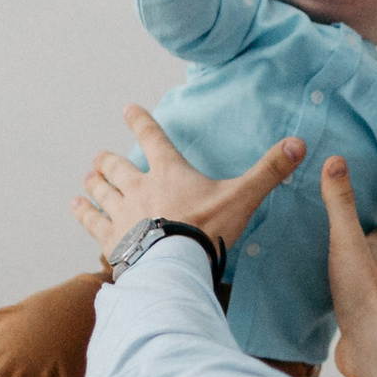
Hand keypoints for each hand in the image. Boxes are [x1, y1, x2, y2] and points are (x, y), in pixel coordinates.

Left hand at [73, 105, 305, 255]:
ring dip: (94, 183)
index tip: (128, 109)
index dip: (140, 122)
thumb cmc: (206, 230)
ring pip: (101, 192)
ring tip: (86, 177)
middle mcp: (139, 188)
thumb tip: (299, 144)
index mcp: (169, 173)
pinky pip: (92, 222)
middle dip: (109, 161)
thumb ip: (269, 171)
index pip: (152, 139)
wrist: (173, 266)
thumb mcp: (242, 197)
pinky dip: (84, 213)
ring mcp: (122, 214)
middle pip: (117, 168)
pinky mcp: (111, 240)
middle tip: (99, 158)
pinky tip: (77, 207)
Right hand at [322, 155, 376, 376]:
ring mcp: (363, 305)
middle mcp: (374, 279)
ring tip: (314, 266)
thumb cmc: (363, 292)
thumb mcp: (347, 240)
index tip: (356, 211)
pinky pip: (339, 313)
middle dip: (353, 249)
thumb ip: (340, 204)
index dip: (369, 222)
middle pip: (366, 259)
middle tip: (329, 237)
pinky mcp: (351, 328)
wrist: (371, 346)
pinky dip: (329, 305)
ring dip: (340, 277)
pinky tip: (311, 303)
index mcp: (375, 255)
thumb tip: (336, 161)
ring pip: (353, 286)